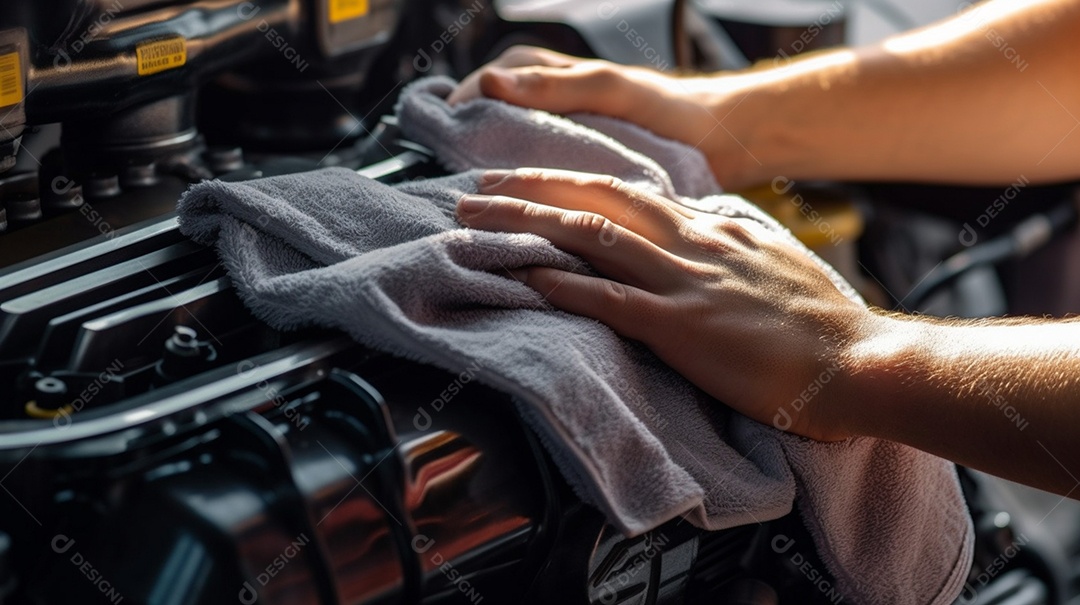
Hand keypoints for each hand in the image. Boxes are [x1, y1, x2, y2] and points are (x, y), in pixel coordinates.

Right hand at [448, 46, 762, 188]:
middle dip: (468, 140)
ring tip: (476, 198)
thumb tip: (490, 84)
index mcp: (555, 76)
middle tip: (451, 176)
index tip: (439, 131)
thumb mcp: (612, 90)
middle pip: (495, 116)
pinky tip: (518, 213)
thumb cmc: (671, 108)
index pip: (492, 80)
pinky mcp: (582, 170)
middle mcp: (556, 104)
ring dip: (493, 168)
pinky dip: (525, 191)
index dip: (463, 103)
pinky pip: (541, 176)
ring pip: (514, 148)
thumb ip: (554, 87)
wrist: (722, 142)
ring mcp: (568, 138)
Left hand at [456, 168, 880, 440]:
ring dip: (527, 224)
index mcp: (714, 229)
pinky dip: (561, 284)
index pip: (630, 193)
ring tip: (476, 223)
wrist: (859, 361)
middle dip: (533, 188)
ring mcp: (685, 282)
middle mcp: (693, 243)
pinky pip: (609, 299)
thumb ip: (732, 242)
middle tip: (478, 189)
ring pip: (591, 237)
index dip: (573, 184)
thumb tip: (703, 226)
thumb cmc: (823, 323)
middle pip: (599, 200)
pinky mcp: (683, 328)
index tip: (533, 182)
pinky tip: (524, 278)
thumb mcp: (775, 262)